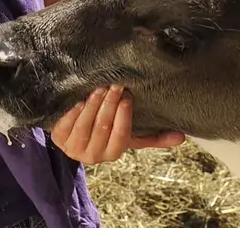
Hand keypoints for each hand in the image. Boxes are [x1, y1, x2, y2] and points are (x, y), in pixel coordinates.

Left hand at [50, 84, 185, 164]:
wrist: (75, 135)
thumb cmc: (107, 132)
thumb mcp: (130, 135)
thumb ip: (154, 137)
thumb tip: (181, 137)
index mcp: (112, 153)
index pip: (121, 135)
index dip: (123, 116)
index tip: (127, 96)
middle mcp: (92, 156)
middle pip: (102, 127)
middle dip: (109, 104)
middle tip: (114, 85)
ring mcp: (73, 149)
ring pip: (84, 125)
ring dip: (92, 105)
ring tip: (99, 88)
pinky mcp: (58, 140)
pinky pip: (65, 124)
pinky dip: (73, 110)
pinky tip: (80, 98)